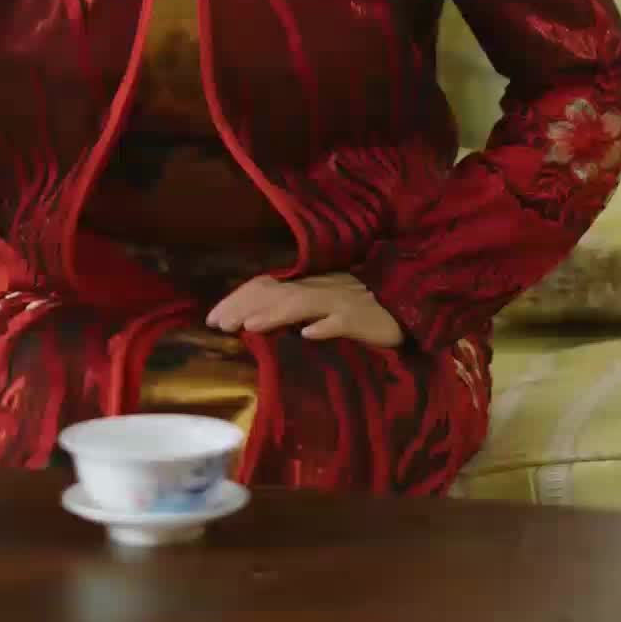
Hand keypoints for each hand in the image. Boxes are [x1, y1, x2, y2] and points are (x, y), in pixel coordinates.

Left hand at [207, 273, 403, 348]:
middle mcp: (320, 289)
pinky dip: (325, 326)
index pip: (266, 286)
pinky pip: (343, 320)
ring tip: (250, 327)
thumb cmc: (364, 307)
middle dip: (244, 307)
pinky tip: (308, 335)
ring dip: (276, 314)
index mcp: (308, 286)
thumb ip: (297, 310)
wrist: (409, 303)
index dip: (238, 299)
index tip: (211, 318)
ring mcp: (342, 301)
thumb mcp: (325, 304)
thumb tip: (256, 321)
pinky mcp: (363, 318)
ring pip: (303, 303)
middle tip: (217, 324)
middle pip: (276, 293)